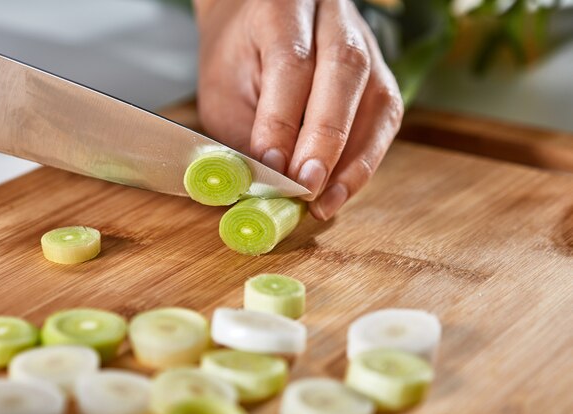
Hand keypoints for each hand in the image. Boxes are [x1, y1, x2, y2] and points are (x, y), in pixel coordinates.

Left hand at [194, 0, 402, 219]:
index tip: (273, 171)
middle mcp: (332, 18)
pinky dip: (365, 159)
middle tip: (307, 189)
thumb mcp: (223, 90)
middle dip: (327, 139)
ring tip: (327, 202)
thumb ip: (243, 135)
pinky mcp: (380, 74)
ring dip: (355, 160)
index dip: (283, 123)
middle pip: (345, 72)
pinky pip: (385, 118)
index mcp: (282, 10)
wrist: (257, 21)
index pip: (291, 64)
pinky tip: (342, 188)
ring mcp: (365, 43)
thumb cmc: (238, 58)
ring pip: (377, 97)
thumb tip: (266, 186)